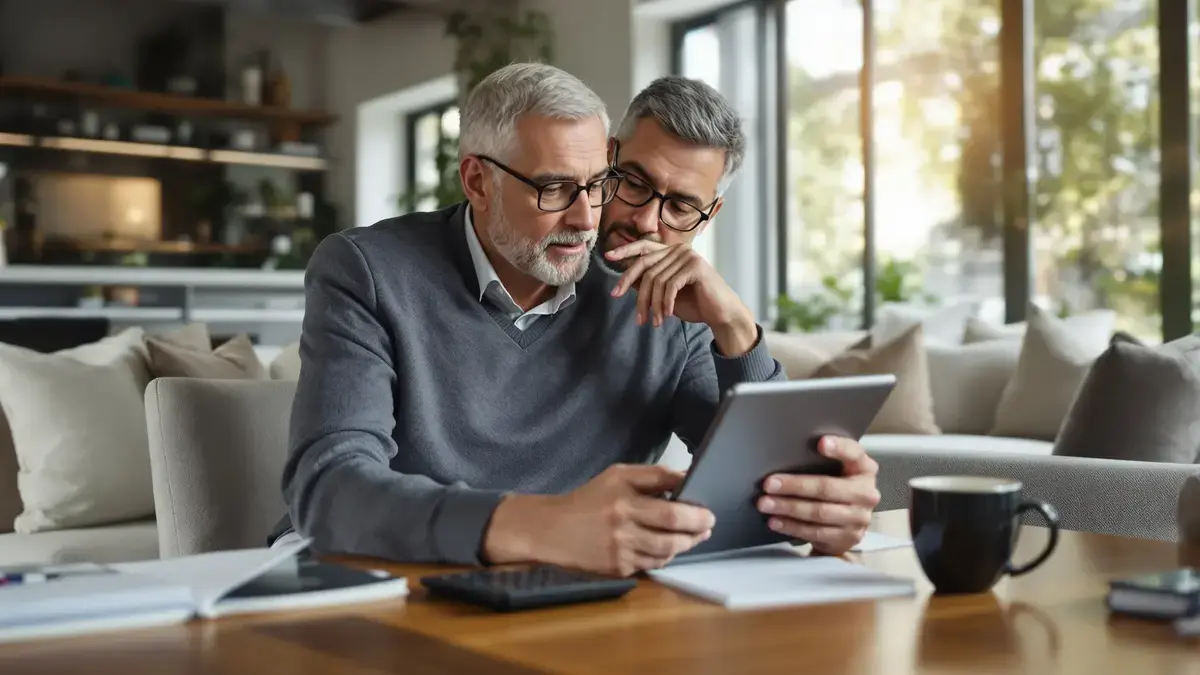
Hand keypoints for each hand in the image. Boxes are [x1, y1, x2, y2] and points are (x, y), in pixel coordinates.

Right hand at [482, 464, 715, 576]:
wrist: (553, 530)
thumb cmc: (588, 499)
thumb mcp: (618, 475)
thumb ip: (653, 475)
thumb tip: (686, 476)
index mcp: (624, 503)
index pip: (670, 512)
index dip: (695, 514)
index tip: (708, 512)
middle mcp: (623, 531)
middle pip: (672, 537)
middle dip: (696, 532)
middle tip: (708, 526)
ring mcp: (621, 554)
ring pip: (665, 554)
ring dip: (684, 546)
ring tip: (693, 537)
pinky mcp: (618, 570)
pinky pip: (651, 565)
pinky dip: (664, 556)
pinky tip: (668, 547)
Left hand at [605, 240, 756, 354]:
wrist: (721, 314)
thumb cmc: (694, 303)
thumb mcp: (665, 294)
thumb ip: (649, 284)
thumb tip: (626, 280)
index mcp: (672, 251)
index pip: (644, 246)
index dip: (625, 251)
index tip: (607, 257)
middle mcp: (679, 249)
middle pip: (644, 265)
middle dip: (629, 284)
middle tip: (618, 299)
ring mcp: (688, 256)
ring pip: (655, 280)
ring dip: (651, 304)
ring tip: (652, 321)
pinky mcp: (696, 267)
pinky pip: (669, 286)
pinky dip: (665, 304)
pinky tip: (666, 316)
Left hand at [755, 436, 880, 555]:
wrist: (847, 524)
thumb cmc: (835, 488)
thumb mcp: (836, 470)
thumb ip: (821, 461)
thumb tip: (783, 454)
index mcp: (864, 469)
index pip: (855, 454)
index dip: (839, 448)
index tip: (821, 443)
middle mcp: (866, 493)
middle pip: (828, 488)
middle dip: (795, 485)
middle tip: (769, 484)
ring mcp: (859, 518)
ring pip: (819, 512)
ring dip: (788, 507)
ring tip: (766, 503)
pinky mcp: (848, 538)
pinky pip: (815, 532)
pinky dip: (792, 526)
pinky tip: (776, 521)